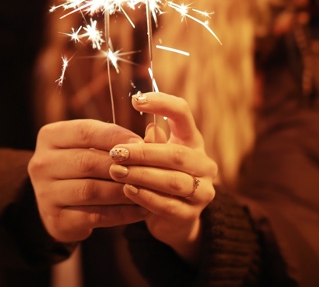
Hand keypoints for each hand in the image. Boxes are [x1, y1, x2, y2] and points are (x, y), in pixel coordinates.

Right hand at [28, 119, 149, 242]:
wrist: (59, 202)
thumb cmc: (82, 166)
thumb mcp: (92, 146)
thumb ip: (117, 139)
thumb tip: (154, 135)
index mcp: (49, 137)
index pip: (85, 131)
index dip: (115, 136)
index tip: (141, 143)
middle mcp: (41, 163)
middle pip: (87, 161)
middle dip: (122, 166)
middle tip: (149, 170)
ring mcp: (45, 192)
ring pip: (91, 190)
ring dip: (123, 191)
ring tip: (147, 190)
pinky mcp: (56, 218)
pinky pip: (95, 215)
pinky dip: (121, 213)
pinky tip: (140, 210)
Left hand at [107, 91, 217, 262]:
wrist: (173, 218)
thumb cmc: (159, 176)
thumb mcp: (154, 156)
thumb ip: (151, 142)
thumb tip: (151, 128)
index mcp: (192, 140)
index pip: (183, 113)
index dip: (162, 104)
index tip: (136, 100)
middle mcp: (203, 164)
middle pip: (176, 154)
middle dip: (142, 153)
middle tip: (115, 153)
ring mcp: (202, 191)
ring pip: (172, 181)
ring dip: (141, 175)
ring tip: (116, 171)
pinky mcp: (192, 215)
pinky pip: (168, 205)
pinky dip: (146, 196)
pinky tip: (127, 189)